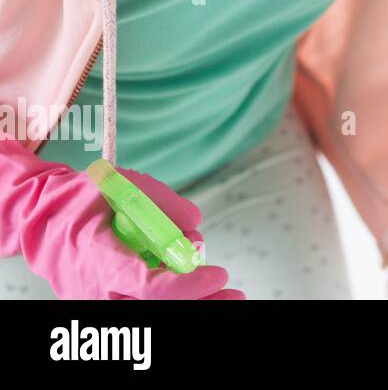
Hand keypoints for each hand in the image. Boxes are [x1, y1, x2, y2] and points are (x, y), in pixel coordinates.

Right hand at [0, 141, 244, 299]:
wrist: (42, 222)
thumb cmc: (83, 202)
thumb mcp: (122, 185)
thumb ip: (163, 203)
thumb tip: (195, 226)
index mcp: (99, 258)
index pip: (146, 285)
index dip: (185, 285)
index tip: (217, 275)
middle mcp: (96, 290)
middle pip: (155, 308)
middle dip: (197, 303)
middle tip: (235, 295)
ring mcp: (98, 302)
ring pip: (150, 313)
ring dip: (190, 304)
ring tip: (226, 296)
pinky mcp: (105, 303)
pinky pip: (142, 307)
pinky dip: (172, 300)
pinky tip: (197, 292)